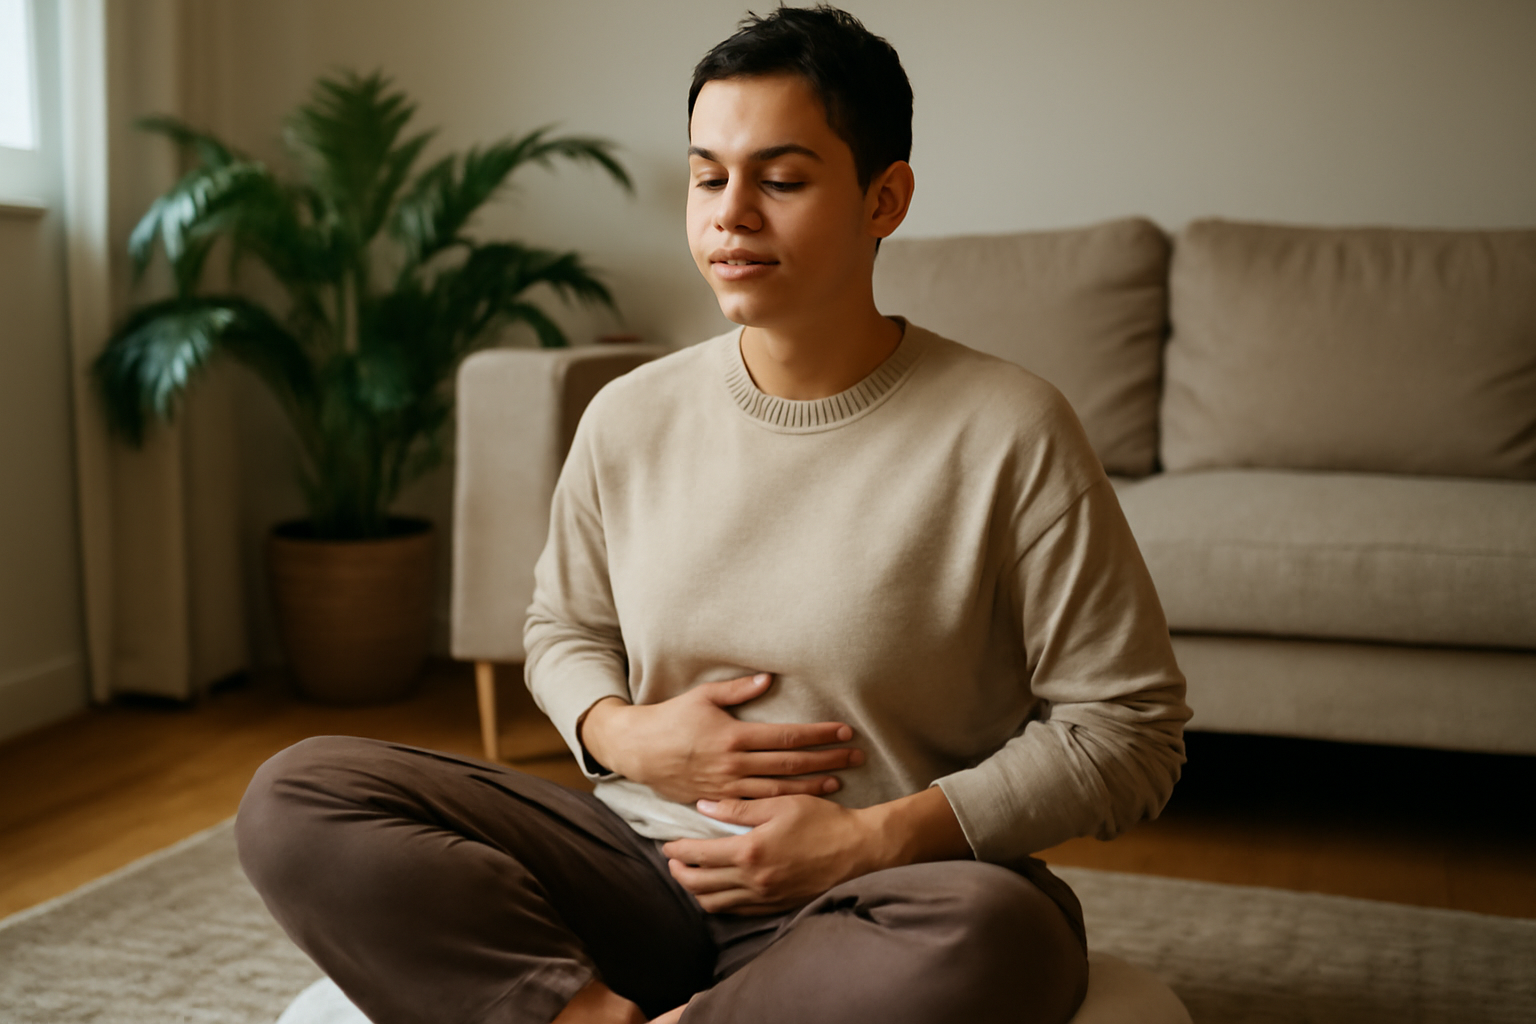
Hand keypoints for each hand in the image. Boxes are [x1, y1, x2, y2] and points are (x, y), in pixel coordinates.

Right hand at [578, 673, 864, 804]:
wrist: (638, 751)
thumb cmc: (671, 718)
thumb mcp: (703, 696)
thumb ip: (737, 689)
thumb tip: (769, 679)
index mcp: (734, 736)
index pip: (788, 736)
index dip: (819, 735)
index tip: (844, 732)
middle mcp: (734, 764)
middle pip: (791, 764)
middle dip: (827, 760)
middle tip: (856, 757)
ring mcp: (727, 787)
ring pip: (779, 791)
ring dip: (811, 787)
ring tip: (838, 783)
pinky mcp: (718, 801)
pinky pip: (757, 807)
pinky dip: (783, 806)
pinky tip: (801, 804)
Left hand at [662, 786, 973, 914]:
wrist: (860, 850)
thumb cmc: (823, 821)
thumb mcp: (780, 804)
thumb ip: (738, 808)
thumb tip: (703, 807)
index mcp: (750, 851)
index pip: (699, 855)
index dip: (678, 849)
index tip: (668, 843)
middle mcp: (753, 880)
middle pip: (700, 885)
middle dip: (680, 873)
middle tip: (673, 861)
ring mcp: (765, 898)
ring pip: (716, 904)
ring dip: (697, 892)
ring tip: (690, 877)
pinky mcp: (777, 907)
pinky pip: (738, 911)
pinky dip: (721, 903)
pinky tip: (719, 890)